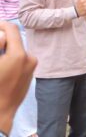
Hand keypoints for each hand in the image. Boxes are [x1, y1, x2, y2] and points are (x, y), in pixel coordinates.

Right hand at [0, 22, 36, 136]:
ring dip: (6, 50)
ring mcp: (32, 66)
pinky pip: (20, 59)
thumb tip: (3, 35)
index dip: (1, 25)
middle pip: (15, 40)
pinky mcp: (30, 73)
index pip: (12, 29)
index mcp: (19, 54)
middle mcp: (30, 58)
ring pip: (17, 50)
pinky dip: (11, 59)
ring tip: (0, 61)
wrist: (0, 111)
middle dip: (2, 40)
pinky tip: (2, 69)